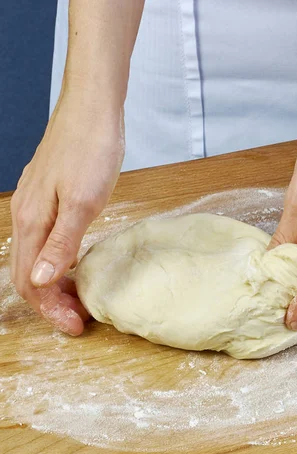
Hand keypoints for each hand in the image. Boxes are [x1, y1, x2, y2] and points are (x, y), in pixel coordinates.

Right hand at [10, 91, 124, 334]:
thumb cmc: (91, 149)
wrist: (94, 109)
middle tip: (81, 319)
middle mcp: (26, 217)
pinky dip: (59, 264)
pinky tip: (77, 268)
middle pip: (30, 274)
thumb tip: (42, 280)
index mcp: (32, 222)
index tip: (76, 326)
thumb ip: (61, 243)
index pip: (30, 282)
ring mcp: (36, 207)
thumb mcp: (83, 202)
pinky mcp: (48, 199)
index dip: (51, 310)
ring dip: (57, 285)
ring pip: (37, 259)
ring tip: (82, 299)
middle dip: (53, 303)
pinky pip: (46, 243)